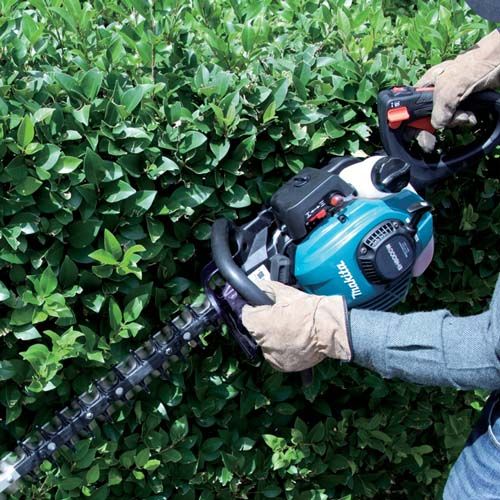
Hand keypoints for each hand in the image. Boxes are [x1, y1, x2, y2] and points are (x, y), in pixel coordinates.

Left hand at [241, 280, 351, 371]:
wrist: (330, 328)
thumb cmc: (309, 310)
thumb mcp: (285, 292)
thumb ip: (266, 289)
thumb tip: (257, 288)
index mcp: (260, 323)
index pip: (245, 315)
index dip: (252, 309)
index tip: (259, 307)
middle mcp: (263, 342)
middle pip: (255, 331)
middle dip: (263, 323)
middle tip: (279, 317)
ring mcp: (273, 355)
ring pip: (265, 344)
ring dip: (271, 338)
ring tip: (287, 330)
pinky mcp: (283, 365)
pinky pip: (275, 356)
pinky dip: (280, 350)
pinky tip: (291, 340)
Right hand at [415, 30, 499, 152]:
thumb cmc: (474, 67)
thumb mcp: (449, 89)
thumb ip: (438, 110)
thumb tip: (437, 126)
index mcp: (427, 84)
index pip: (411, 107)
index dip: (413, 122)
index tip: (422, 134)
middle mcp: (436, 92)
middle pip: (428, 117)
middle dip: (441, 123)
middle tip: (453, 121)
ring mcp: (451, 98)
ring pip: (445, 119)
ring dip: (456, 122)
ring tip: (467, 115)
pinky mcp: (464, 102)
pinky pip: (458, 118)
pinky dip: (465, 120)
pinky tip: (471, 116)